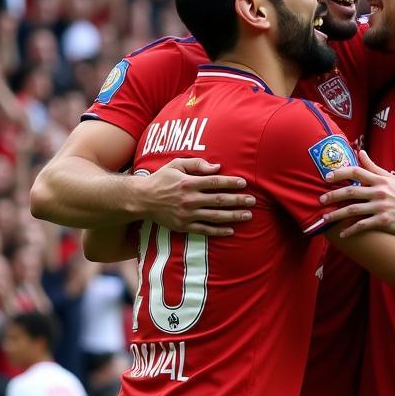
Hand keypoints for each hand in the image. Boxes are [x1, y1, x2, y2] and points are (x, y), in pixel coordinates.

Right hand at [140, 159, 254, 236]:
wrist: (141, 199)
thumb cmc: (161, 179)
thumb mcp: (175, 165)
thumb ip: (196, 164)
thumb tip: (217, 167)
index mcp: (188, 183)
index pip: (215, 182)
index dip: (231, 183)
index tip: (244, 183)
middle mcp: (189, 199)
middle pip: (219, 200)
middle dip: (238, 200)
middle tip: (252, 201)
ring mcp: (187, 214)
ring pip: (215, 216)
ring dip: (233, 216)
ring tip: (248, 215)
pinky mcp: (184, 226)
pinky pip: (205, 230)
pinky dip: (218, 231)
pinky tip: (231, 230)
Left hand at [319, 151, 394, 236]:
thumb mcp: (390, 178)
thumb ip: (373, 167)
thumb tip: (360, 152)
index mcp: (380, 180)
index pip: (356, 172)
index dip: (340, 173)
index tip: (327, 177)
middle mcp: (379, 192)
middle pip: (350, 191)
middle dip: (333, 195)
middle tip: (320, 199)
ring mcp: (380, 207)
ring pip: (353, 210)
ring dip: (337, 214)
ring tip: (325, 218)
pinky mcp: (383, 221)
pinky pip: (363, 225)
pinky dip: (351, 230)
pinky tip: (342, 234)